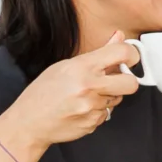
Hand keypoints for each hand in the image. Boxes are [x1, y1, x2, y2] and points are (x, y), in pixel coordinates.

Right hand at [7, 34, 140, 159]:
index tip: (130, 58)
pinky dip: (98, 110)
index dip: (132, 55)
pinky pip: (106, 114)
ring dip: (108, 96)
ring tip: (87, 95)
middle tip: (115, 80)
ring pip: (118, 99)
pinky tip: (81, 107)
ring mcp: (91, 107)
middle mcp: (89, 87)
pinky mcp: (93, 123)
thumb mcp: (66, 66)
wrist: (29, 122)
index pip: (121, 53)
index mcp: (82, 67)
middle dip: (127, 81)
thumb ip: (97, 53)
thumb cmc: (43, 93)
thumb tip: (119, 37)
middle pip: (131, 83)